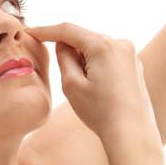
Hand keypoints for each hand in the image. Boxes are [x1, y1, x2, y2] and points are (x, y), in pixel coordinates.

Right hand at [25, 22, 161, 147]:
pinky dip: (97, 67)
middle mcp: (120, 43)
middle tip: (68, 80)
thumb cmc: (100, 112)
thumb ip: (63, 57)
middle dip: (70, 53)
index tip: (30, 32)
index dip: (46, 30)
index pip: (67, 30)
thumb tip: (63, 43)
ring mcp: (130, 54)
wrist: (132, 134)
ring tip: (88, 90)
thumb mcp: (71, 84)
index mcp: (102, 45)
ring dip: (84, 61)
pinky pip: (109, 58)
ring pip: (96, 49)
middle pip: (83, 39)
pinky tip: (99, 90)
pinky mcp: (135, 65)